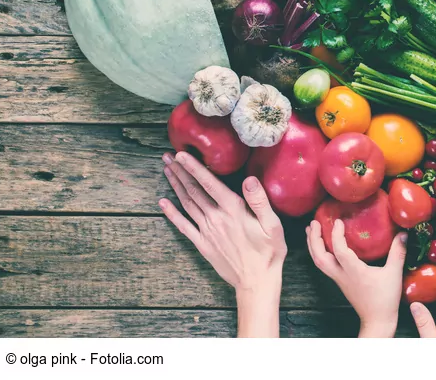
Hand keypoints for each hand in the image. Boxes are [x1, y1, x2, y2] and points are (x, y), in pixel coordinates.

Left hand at [159, 151, 286, 336]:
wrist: (256, 280)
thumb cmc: (269, 251)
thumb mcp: (272, 224)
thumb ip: (259, 201)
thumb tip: (249, 179)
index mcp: (233, 210)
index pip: (210, 184)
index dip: (195, 168)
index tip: (182, 155)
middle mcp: (216, 218)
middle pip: (194, 191)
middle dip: (180, 172)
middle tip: (167, 157)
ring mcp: (207, 231)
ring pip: (187, 204)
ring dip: (176, 186)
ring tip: (166, 170)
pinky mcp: (202, 244)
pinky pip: (183, 226)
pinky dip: (172, 213)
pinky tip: (163, 203)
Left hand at [306, 219, 406, 337]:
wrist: (377, 320)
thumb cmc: (385, 298)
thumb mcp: (394, 273)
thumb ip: (398, 252)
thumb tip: (403, 233)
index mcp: (354, 272)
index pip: (340, 251)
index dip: (336, 236)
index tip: (337, 221)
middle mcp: (342, 275)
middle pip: (319, 258)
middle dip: (314, 239)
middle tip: (313, 222)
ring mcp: (339, 279)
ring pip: (318, 262)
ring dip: (313, 245)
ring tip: (310, 229)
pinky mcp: (339, 281)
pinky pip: (323, 265)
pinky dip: (318, 253)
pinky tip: (321, 245)